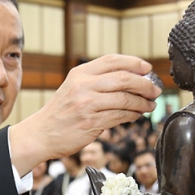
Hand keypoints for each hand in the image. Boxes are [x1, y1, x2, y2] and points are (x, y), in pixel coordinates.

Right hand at [10, 55, 157, 173]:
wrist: (41, 134)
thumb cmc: (60, 113)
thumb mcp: (73, 88)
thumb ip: (96, 81)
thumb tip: (130, 78)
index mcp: (79, 74)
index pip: (112, 60)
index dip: (134, 63)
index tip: (147, 69)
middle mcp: (83, 86)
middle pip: (124, 78)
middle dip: (145, 84)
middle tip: (154, 89)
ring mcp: (87, 105)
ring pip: (125, 99)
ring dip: (142, 103)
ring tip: (149, 105)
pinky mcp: (92, 123)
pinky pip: (120, 116)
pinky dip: (133, 115)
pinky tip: (136, 115)